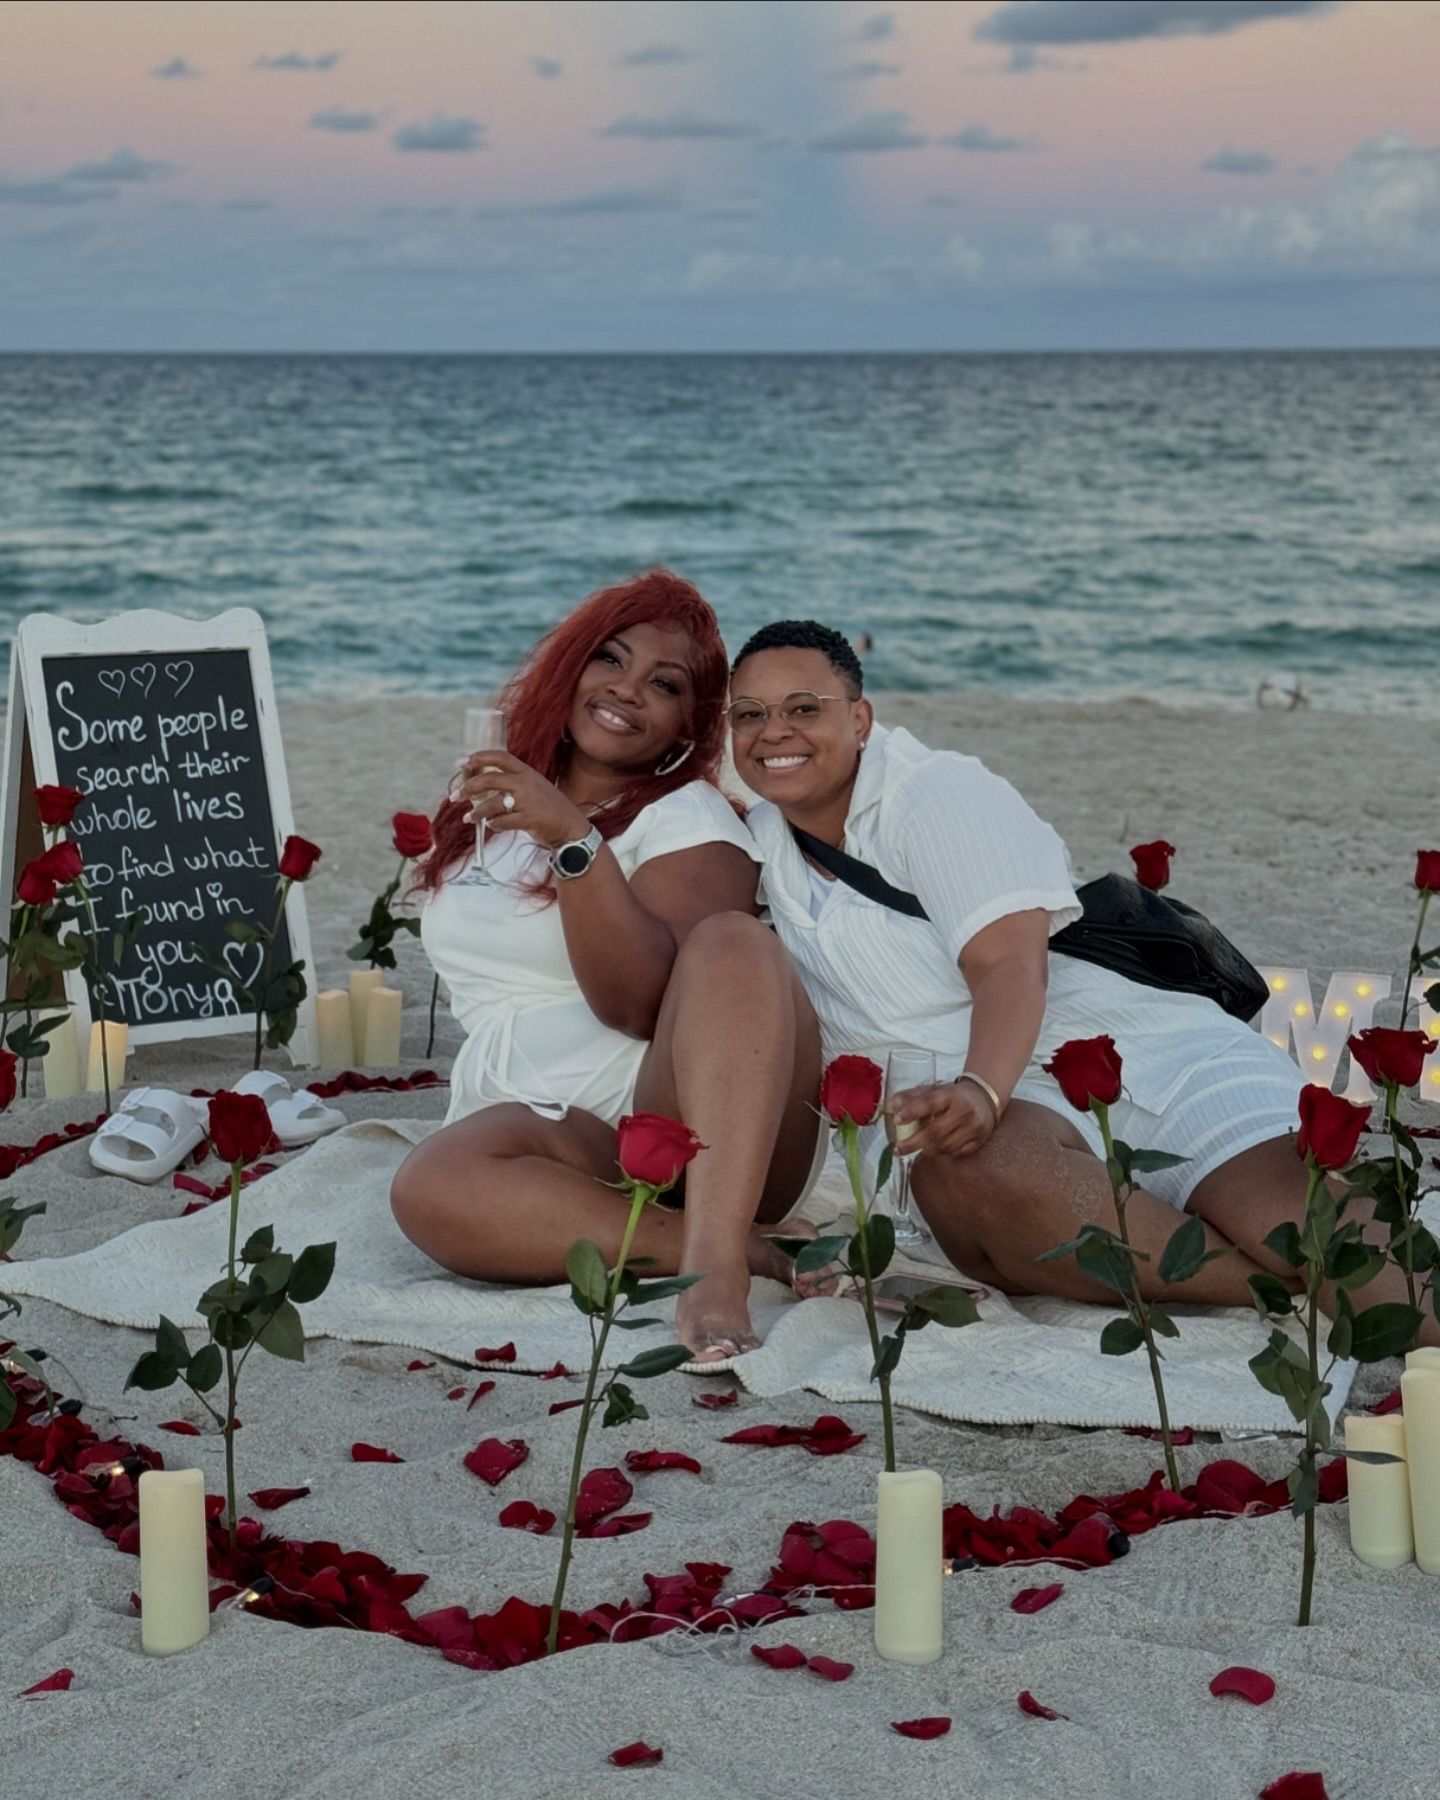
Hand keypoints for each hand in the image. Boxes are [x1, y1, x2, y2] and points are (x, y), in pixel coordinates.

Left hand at [455, 750, 590, 851]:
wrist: (571, 827)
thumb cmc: (549, 808)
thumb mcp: (534, 787)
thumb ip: (512, 783)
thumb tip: (481, 785)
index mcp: (526, 771)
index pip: (499, 757)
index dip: (479, 757)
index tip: (461, 762)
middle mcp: (526, 783)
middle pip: (489, 779)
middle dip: (468, 788)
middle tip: (455, 796)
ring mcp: (528, 801)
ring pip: (492, 804)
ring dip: (477, 812)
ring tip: (468, 818)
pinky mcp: (529, 819)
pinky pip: (502, 822)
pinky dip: (494, 825)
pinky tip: (492, 826)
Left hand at [888, 1080, 997, 1160]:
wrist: (985, 1098)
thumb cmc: (953, 1095)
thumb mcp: (934, 1089)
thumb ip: (911, 1096)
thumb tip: (890, 1106)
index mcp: (951, 1094)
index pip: (929, 1103)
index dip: (912, 1112)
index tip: (896, 1120)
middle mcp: (965, 1111)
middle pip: (936, 1131)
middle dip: (913, 1143)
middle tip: (897, 1149)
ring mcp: (974, 1127)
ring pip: (945, 1146)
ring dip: (926, 1150)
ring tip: (913, 1150)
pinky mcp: (980, 1140)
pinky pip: (956, 1153)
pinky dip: (942, 1153)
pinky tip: (932, 1150)